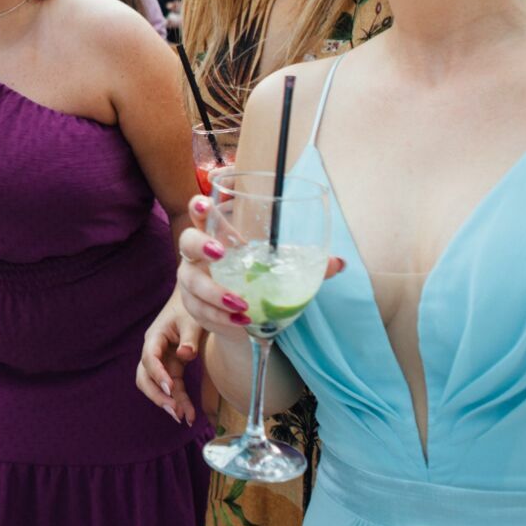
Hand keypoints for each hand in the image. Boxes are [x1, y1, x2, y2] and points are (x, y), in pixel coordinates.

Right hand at [136, 294, 203, 424]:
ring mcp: (161, 360)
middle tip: (175, 411)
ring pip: (155, 386)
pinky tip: (189, 415)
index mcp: (156, 336)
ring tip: (183, 418)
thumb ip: (189, 338)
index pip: (150, 358)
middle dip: (157, 395)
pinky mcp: (172, 367)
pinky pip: (171, 387)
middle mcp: (154, 350)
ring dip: (167, 402)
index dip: (157, 374)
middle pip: (145, 377)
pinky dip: (178, 400)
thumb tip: (185, 355)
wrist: (193, 300)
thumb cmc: (191, 307)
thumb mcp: (192, 320)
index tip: (170, 387)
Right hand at [175, 195, 346, 342]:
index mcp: (219, 235)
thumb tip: (339, 263)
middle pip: (187, 241)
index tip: (205, 204)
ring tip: (241, 302)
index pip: (202, 213)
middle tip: (221, 253)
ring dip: (215, 291)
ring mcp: (192, 281)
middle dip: (200, 245)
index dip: (199, 206)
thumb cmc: (258, 281)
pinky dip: (221, 316)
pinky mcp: (194, 306)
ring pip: (191, 281)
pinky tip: (241, 320)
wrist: (245, 319)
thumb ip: (306, 265)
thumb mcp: (281, 270)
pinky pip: (201, 310)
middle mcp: (199, 255)